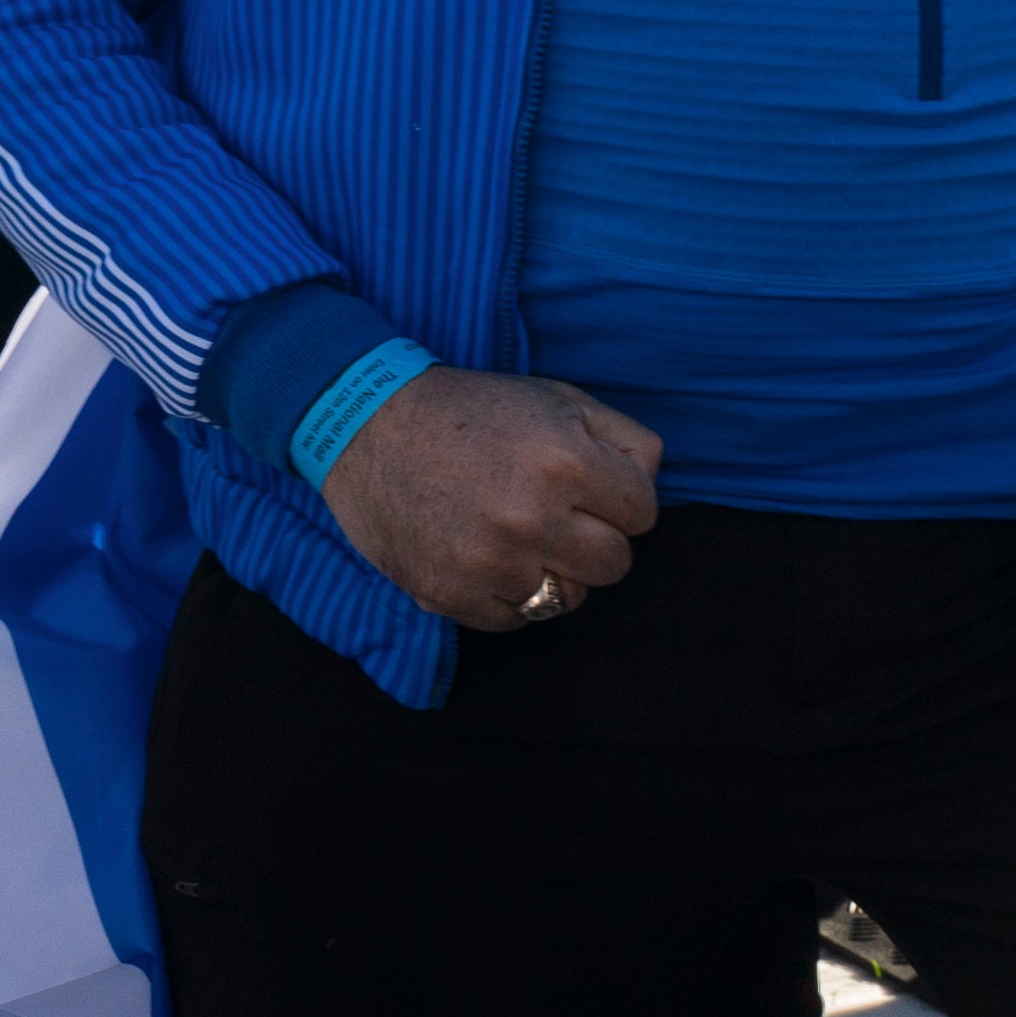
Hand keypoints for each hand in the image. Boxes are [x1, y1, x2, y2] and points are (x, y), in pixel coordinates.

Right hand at [314, 366, 665, 631]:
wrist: (366, 423)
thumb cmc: (470, 410)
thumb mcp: (556, 397)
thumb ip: (623, 438)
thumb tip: (649, 483)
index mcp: (565, 462)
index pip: (644, 513)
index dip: (617, 497)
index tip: (584, 486)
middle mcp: (531, 518)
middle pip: (614, 564)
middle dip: (592, 538)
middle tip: (552, 513)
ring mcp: (490, 563)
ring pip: (570, 599)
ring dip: (552, 571)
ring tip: (514, 533)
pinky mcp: (452, 596)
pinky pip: (516, 619)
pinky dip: (506, 593)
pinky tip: (482, 554)